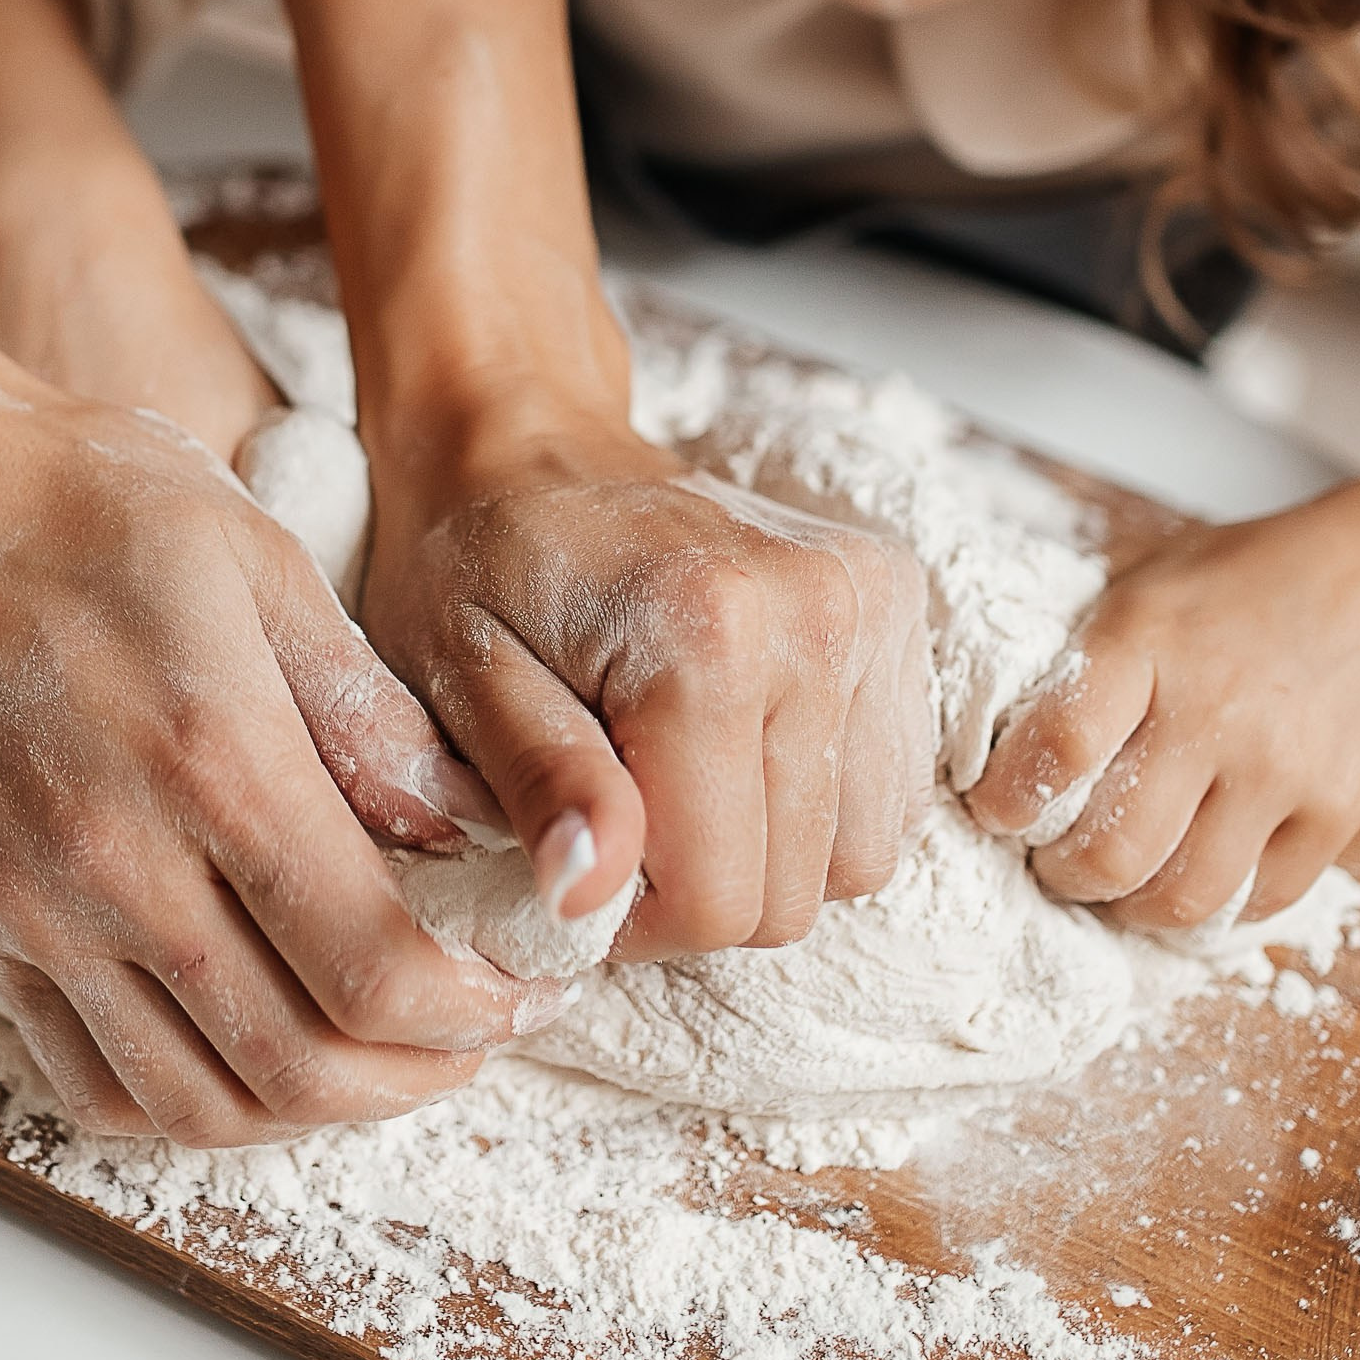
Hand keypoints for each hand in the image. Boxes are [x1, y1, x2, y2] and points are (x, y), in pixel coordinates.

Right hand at [0, 315, 561, 1142]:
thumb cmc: (85, 499)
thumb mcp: (264, 558)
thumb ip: (367, 710)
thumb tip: (463, 824)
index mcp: (217, 765)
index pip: (374, 967)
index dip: (476, 1008)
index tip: (526, 988)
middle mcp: (120, 865)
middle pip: (297, 1066)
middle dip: (418, 1076)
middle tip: (477, 1032)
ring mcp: (38, 910)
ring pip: (192, 1105)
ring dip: (309, 1111)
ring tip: (378, 1056)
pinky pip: (85, 1080)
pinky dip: (182, 1106)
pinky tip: (244, 1054)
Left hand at [361, 401, 934, 955]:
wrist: (527, 440)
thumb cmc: (476, 564)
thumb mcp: (465, 683)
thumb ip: (541, 788)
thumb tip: (585, 897)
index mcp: (707, 640)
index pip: (719, 900)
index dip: (638, 919)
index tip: (579, 863)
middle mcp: (817, 616)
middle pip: (795, 894)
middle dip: (699, 889)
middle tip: (618, 821)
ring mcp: (870, 606)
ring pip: (858, 855)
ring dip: (765, 851)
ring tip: (676, 779)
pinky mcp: (894, 604)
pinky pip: (891, 788)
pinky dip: (816, 801)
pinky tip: (737, 745)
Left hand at [968, 476, 1359, 928]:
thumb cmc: (1241, 585)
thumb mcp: (1142, 587)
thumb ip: (1078, 661)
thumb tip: (991, 745)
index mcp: (1148, 643)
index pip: (1060, 748)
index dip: (1009, 800)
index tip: (994, 810)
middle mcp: (1217, 713)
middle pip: (1113, 851)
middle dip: (1060, 875)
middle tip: (1049, 861)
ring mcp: (1283, 771)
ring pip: (1182, 897)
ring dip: (1129, 907)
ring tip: (1113, 882)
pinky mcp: (1336, 815)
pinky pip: (1253, 902)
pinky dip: (1207, 907)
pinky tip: (1184, 875)